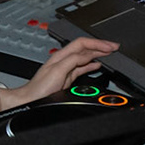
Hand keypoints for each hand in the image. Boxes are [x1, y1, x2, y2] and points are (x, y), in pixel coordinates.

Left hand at [4, 36, 118, 109]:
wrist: (30, 101)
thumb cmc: (39, 88)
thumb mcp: (58, 71)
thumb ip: (73, 61)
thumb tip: (88, 56)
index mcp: (62, 55)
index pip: (82, 43)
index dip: (97, 43)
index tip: (110, 46)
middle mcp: (64, 60)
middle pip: (85, 48)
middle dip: (100, 46)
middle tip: (114, 48)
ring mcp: (66, 69)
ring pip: (85, 57)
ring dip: (98, 54)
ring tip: (110, 54)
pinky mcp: (68, 78)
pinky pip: (83, 68)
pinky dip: (92, 65)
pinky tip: (98, 65)